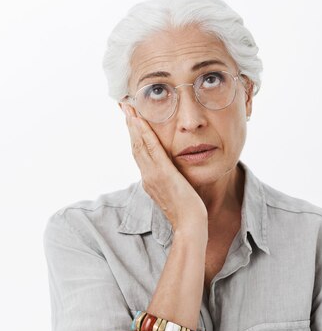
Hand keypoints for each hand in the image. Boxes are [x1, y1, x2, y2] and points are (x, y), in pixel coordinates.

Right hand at [123, 106, 207, 234]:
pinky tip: (140, 121)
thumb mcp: (177, 192)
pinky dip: (144, 134)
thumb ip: (172, 181)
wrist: (190, 225)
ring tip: (128, 107)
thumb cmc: (188, 212)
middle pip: (135, 145)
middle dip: (129, 124)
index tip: (130, 117)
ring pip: (139, 145)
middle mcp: (148, 176)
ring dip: (133, 124)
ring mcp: (153, 175)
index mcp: (150, 180)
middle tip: (123, 105)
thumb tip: (173, 175)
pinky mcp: (162, 175)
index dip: (133, 134)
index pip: (139, 153)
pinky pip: (152, 150)